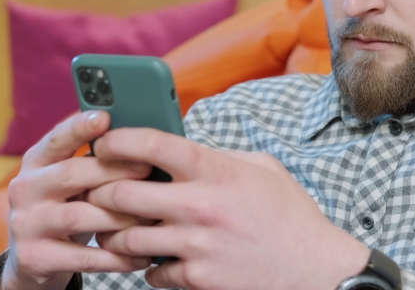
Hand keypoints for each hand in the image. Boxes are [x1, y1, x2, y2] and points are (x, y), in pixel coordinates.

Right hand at [1, 112, 154, 289]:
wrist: (32, 260)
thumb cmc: (66, 208)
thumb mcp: (72, 181)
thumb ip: (94, 162)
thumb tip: (140, 141)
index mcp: (35, 162)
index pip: (56, 138)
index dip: (79, 127)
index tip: (105, 117)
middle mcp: (25, 189)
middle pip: (71, 173)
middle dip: (113, 170)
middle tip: (147, 169)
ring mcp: (27, 224)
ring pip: (79, 216)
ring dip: (119, 216)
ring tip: (149, 216)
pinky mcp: (35, 258)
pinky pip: (83, 257)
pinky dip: (116, 256)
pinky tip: (140, 255)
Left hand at [86, 128, 369, 289]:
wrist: (315, 268)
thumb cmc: (288, 214)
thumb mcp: (262, 167)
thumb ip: (219, 155)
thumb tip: (180, 151)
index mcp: (216, 170)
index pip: (153, 144)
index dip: (119, 139)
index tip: (104, 143)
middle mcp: (200, 205)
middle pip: (121, 193)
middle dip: (101, 191)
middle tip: (99, 192)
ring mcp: (197, 244)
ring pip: (126, 238)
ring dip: (116, 233)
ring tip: (119, 228)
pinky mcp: (197, 279)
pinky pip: (150, 274)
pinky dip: (148, 268)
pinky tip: (158, 260)